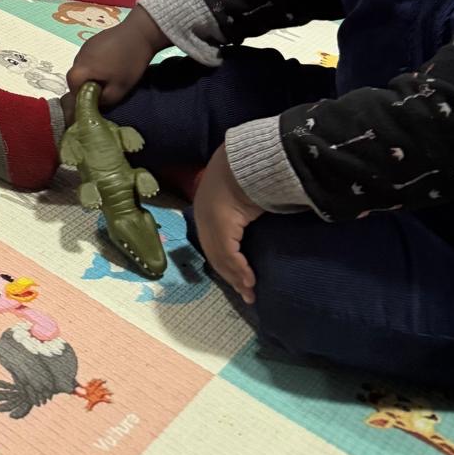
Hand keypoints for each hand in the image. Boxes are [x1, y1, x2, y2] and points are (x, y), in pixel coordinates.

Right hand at [65, 3, 169, 113]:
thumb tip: (94, 103)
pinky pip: (90, 56)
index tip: (93, 98)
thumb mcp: (119, 89)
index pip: (71, 85)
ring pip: (83, 65)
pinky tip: (112, 62)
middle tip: (105, 88)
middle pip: (77, 75)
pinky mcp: (94, 39)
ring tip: (110, 75)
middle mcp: (80, 55)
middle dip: (87, 84)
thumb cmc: (129, 63)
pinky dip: (96, 62)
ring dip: (92, 73)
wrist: (140, 32)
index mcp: (83, 67)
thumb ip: (103, 100)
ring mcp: (86, 45)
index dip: (79, 94)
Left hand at [192, 143, 262, 303]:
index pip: (212, 243)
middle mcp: (203, 219)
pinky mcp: (221, 228)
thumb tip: (247, 223)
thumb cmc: (243, 175)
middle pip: (215, 255)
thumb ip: (238, 214)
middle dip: (230, 276)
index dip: (225, 263)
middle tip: (245, 294)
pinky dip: (240, 270)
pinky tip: (250, 281)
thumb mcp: (238, 197)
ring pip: (221, 259)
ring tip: (250, 292)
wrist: (243, 161)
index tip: (237, 279)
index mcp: (204, 211)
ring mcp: (210, 224)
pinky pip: (229, 255)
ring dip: (237, 277)